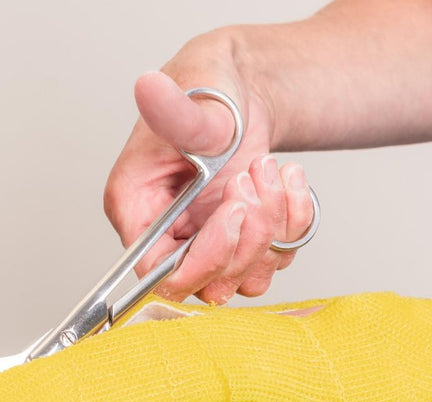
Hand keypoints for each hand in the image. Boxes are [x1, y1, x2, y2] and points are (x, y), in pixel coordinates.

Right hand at [103, 34, 314, 303]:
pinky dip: (294, 224)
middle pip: (206, 284)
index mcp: (136, 208)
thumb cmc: (205, 91)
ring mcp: (207, 245)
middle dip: (246, 237)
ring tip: (271, 169)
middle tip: (255, 177)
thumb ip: (179, 114)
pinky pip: (275, 261)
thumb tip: (149, 88)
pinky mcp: (241, 244)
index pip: (157, 271)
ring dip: (273, 229)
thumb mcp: (197, 102)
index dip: (202, 257)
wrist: (240, 91)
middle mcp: (167, 237)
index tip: (234, 209)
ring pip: (245, 279)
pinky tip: (290, 180)